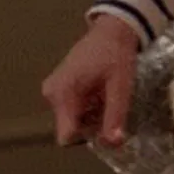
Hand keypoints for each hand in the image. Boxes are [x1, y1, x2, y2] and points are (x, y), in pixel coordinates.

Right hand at [42, 14, 139, 145]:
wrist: (112, 30)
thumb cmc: (116, 54)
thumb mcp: (120, 86)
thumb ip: (115, 116)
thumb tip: (113, 143)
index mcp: (63, 93)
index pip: (66, 136)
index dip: (89, 138)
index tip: (108, 129)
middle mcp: (52, 94)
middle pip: (72, 129)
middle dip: (94, 125)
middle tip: (111, 105)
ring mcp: (54, 91)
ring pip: (75, 120)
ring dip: (93, 115)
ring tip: (106, 95)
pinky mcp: (59, 88)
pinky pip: (74, 110)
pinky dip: (90, 107)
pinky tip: (100, 92)